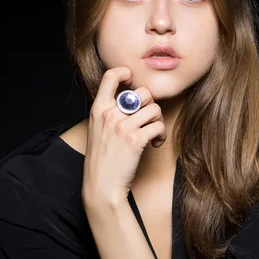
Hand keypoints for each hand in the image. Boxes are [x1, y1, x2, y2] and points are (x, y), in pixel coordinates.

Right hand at [82, 67, 166, 209]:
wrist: (102, 185)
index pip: (110, 76)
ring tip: (153, 133)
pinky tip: (155, 143)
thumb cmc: (102, 159)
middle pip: (142, 92)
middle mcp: (110, 114)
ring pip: (154, 109)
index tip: (132, 82)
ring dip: (158, 121)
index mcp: (98, 109)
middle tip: (148, 118)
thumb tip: (131, 98)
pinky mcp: (135, 139)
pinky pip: (158, 126)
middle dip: (151, 104)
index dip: (125, 73)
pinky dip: (160, 135)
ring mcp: (122, 126)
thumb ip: (109, 112)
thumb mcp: (97, 129)